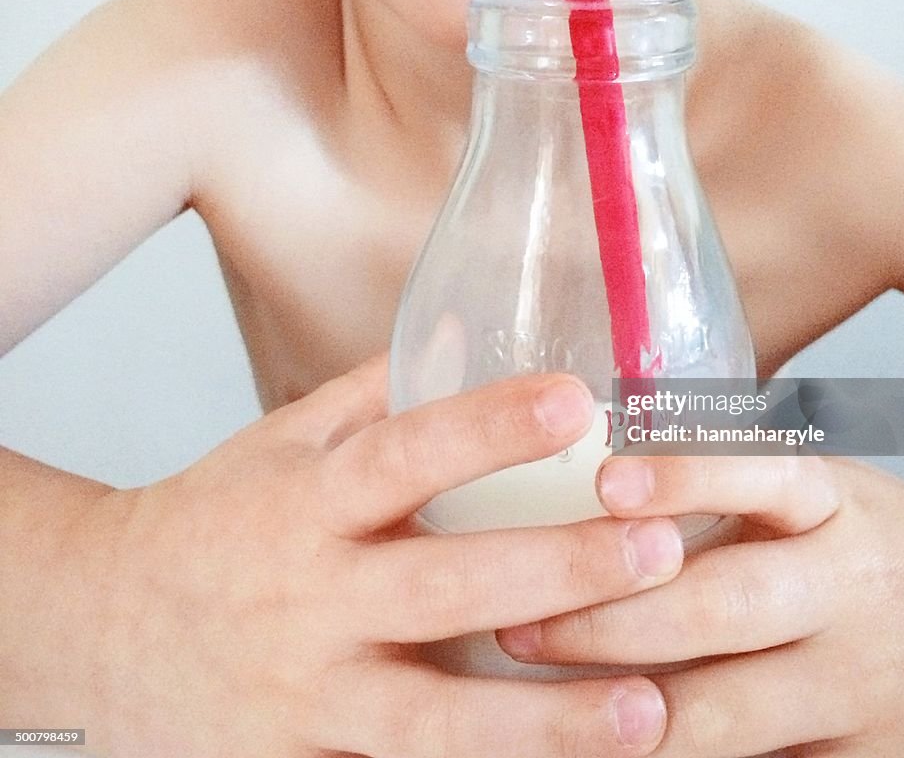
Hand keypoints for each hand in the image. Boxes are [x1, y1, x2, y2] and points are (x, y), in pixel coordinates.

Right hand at [72, 355, 688, 757]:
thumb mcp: (278, 444)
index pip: (402, 454)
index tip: (575, 401)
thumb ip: (372, 394)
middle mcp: (310, 598)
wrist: (98, 634)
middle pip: (441, 587)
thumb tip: (464, 329)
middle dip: (555, 570)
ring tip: (649, 710)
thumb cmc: (213, 523)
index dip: (487, 427)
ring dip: (545, 720)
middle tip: (659, 547)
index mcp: (306, 501)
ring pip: (433, 721)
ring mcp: (307, 694)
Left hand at [496, 454, 903, 756]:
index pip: (761, 479)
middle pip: (722, 609)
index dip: (682, 480)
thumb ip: (735, 486)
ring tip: (539, 708)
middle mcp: (849, 592)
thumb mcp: (829, 495)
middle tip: (517, 626)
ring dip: (627, 715)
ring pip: (728, 714)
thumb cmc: (887, 548)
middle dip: (609, 622)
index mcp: (837, 505)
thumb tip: (610, 473)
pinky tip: (614, 754)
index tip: (604, 481)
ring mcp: (860, 688)